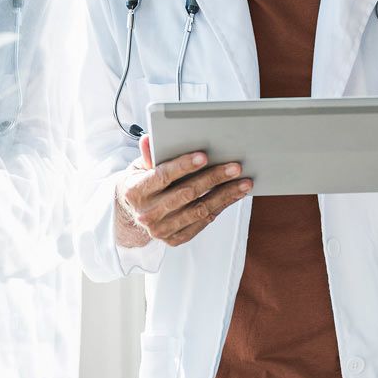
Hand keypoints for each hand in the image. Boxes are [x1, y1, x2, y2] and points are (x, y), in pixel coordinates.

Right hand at [113, 135, 250, 247]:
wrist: (133, 212)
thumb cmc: (142, 182)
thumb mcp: (139, 166)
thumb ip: (148, 154)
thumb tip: (150, 138)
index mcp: (135, 191)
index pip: (162, 176)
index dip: (184, 165)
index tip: (204, 156)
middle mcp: (147, 213)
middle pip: (186, 193)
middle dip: (213, 178)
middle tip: (235, 167)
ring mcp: (161, 230)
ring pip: (199, 210)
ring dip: (225, 195)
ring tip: (243, 182)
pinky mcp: (174, 239)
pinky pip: (203, 222)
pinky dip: (220, 207)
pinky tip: (233, 195)